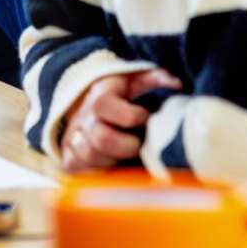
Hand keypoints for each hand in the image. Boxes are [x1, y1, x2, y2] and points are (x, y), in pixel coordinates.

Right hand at [61, 67, 182, 171]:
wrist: (84, 103)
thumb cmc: (117, 94)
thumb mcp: (135, 79)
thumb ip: (156, 77)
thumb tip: (178, 83)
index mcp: (99, 97)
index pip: (104, 106)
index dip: (130, 115)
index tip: (144, 116)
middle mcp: (82, 118)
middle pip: (100, 138)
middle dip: (126, 145)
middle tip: (137, 142)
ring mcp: (73, 137)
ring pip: (90, 156)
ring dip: (112, 158)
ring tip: (124, 151)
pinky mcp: (68, 156)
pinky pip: (80, 169)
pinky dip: (97, 169)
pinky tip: (109, 161)